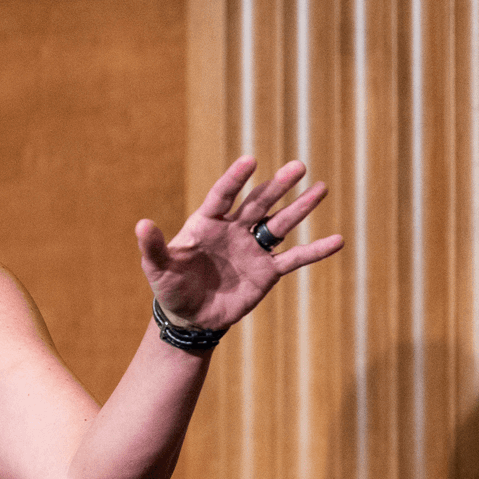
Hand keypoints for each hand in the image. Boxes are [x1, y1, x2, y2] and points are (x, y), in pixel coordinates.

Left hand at [136, 156, 343, 330]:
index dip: (235, 179)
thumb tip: (140, 224)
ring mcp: (252, 249)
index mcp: (207, 223)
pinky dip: (315, 251)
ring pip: (280, 224)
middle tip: (298, 166)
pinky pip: (294, 259)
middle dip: (277, 186)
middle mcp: (234, 230)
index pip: (223, 196)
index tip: (250, 161)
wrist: (189, 316)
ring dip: (300, 208)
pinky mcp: (267, 272)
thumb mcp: (158, 268)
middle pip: (258, 203)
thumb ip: (153, 247)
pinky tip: (337, 240)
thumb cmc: (170, 288)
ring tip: (321, 188)